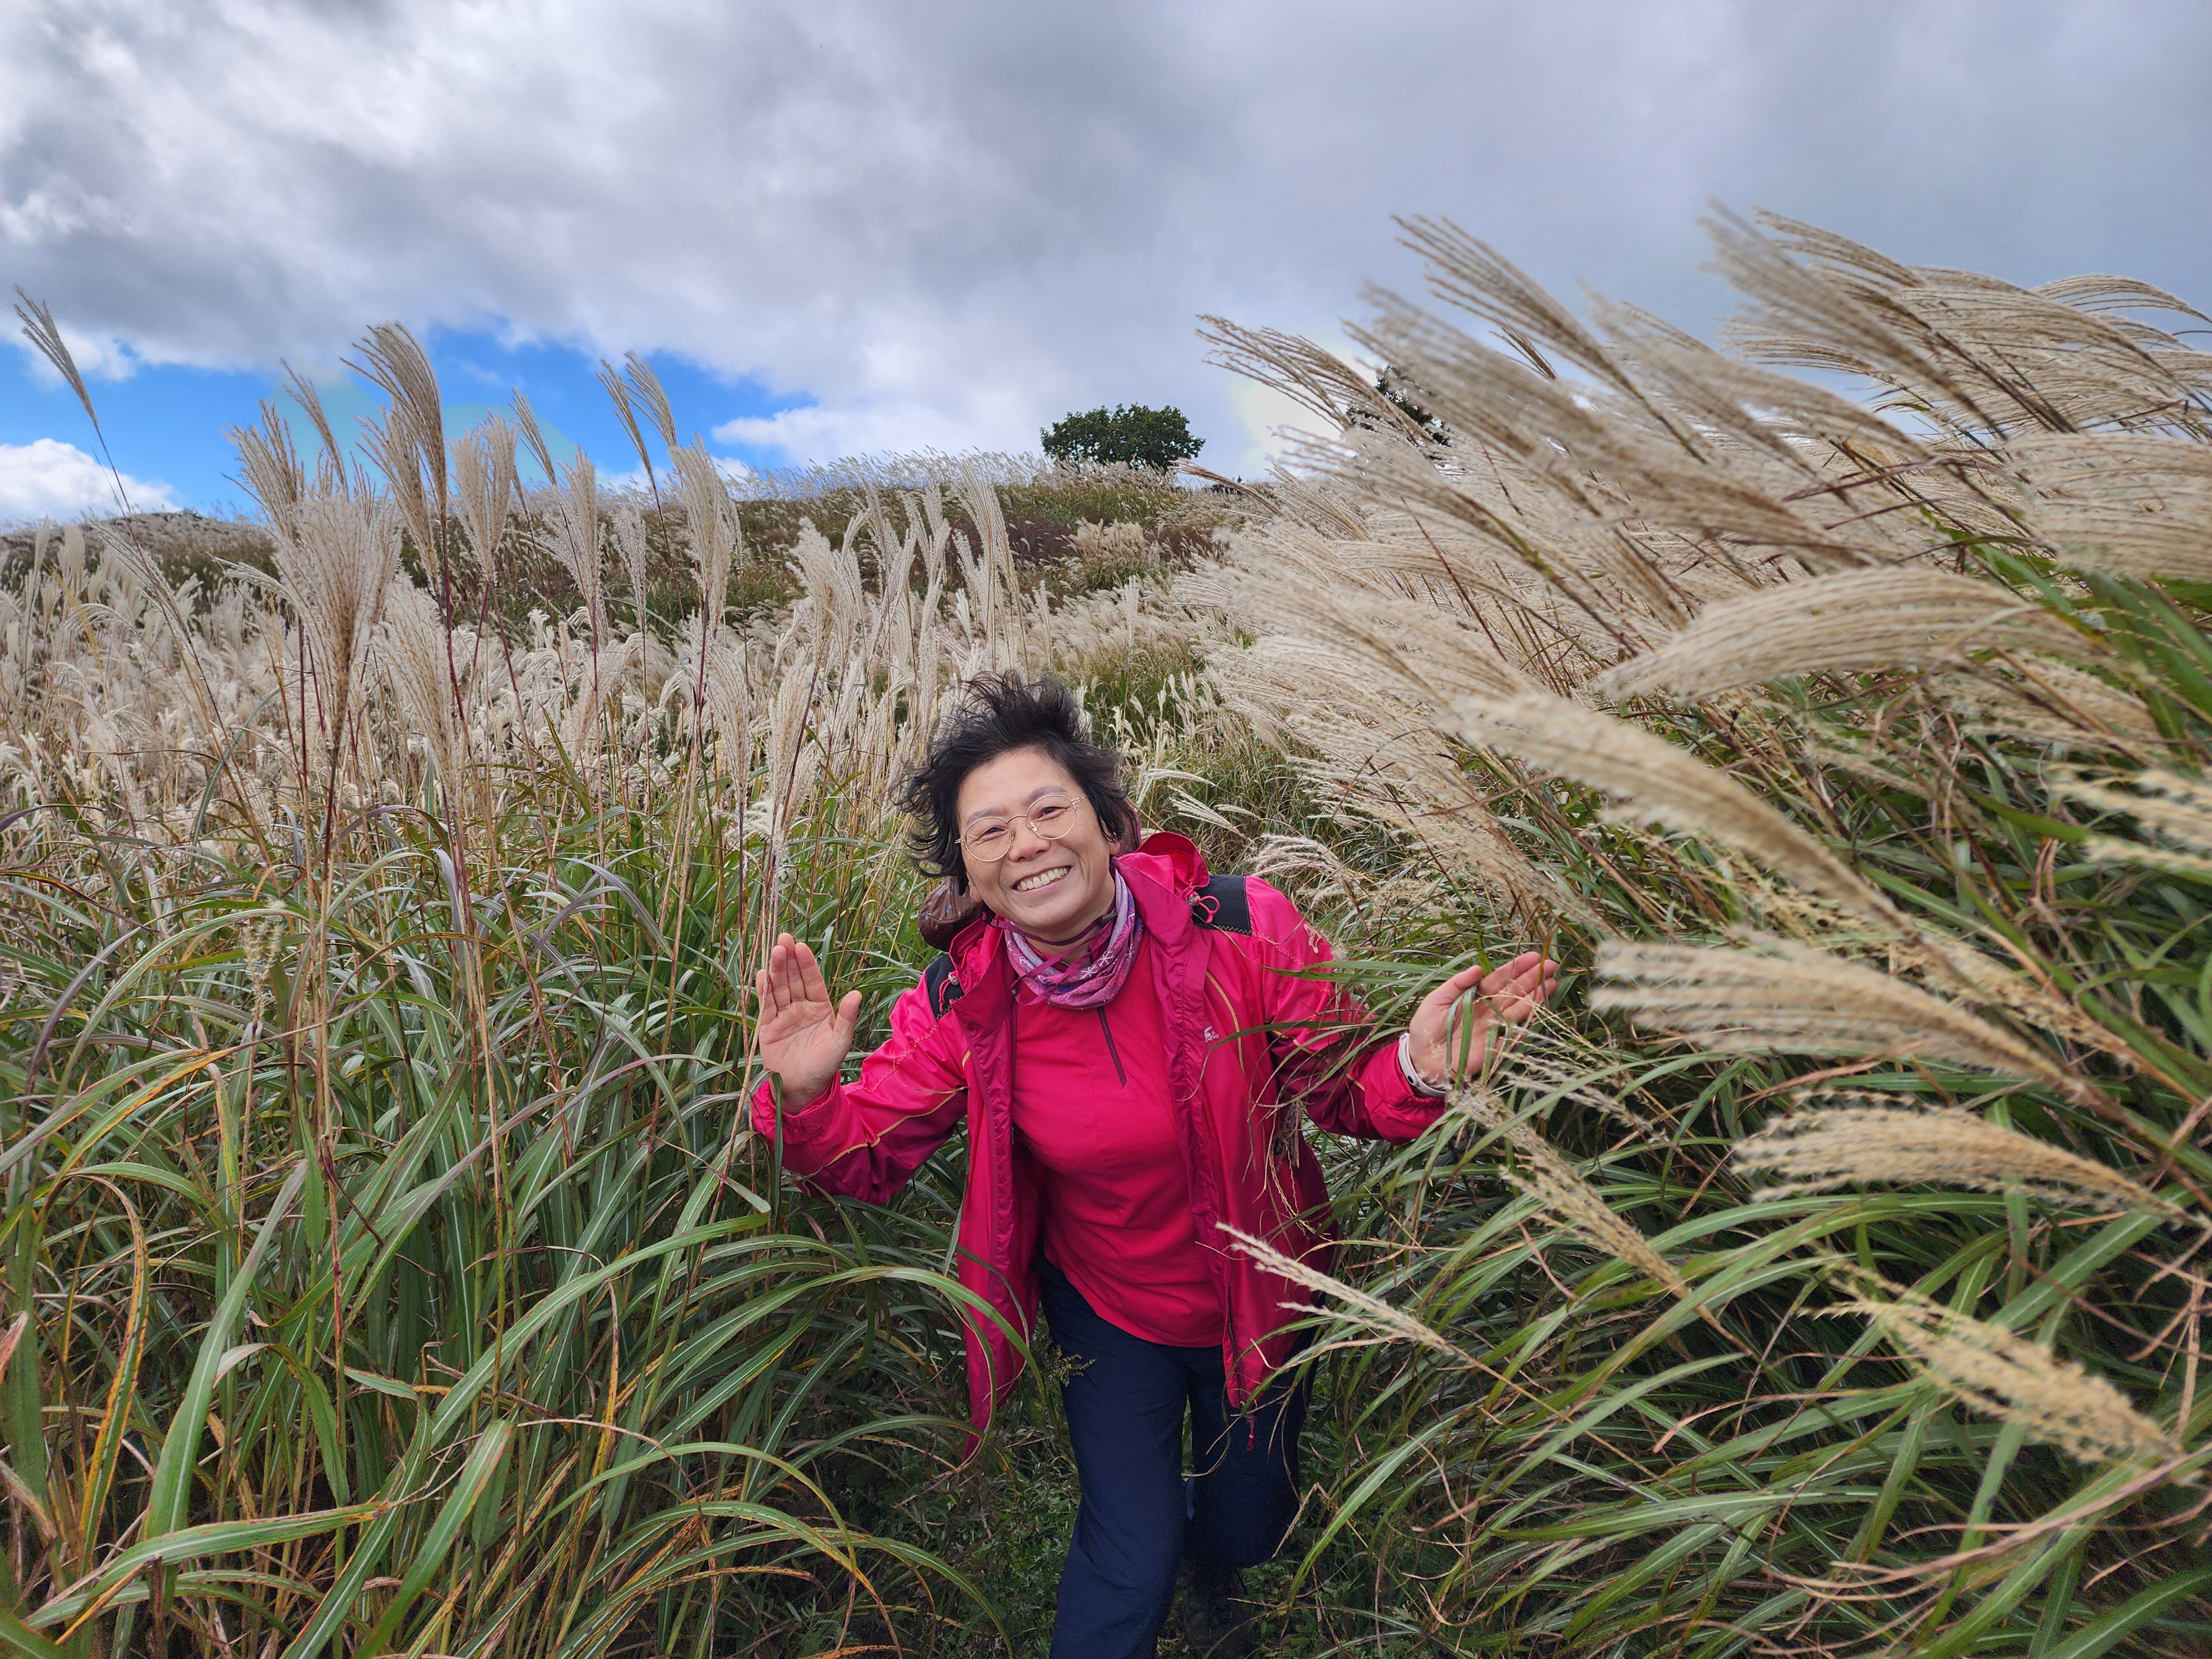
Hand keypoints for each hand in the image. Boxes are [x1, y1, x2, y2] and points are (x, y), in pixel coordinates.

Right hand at [754, 933, 860, 1109]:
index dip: (807, 964)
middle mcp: (801, 1007)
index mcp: (820, 1008)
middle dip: (789, 959)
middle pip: (794, 979)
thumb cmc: (825, 1066)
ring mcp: (783, 1015)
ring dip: (776, 970)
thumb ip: (846, 1017)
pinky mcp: (768, 1026)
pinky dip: (763, 990)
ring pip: (779, 988)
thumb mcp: (840, 1041)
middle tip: (784, 938)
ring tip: (774, 951)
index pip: (813, 981)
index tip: (802, 946)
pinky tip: (760, 974)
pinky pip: (766, 1005)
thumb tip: (857, 993)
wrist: (802, 1090)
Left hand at [1405, 949, 1558, 1087]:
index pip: (1499, 978)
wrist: (1422, 1059)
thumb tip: (1478, 967)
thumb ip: (1457, 984)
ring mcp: (1494, 1026)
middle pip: (1514, 990)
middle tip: (1552, 965)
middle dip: (1533, 978)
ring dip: (1536, 997)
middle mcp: (1489, 1008)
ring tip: (1551, 983)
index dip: (1516, 967)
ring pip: (1519, 1008)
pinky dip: (1527, 1023)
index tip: (1534, 956)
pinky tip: (1540, 1011)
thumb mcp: (1437, 1000)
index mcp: (1475, 995)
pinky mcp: (1496, 1045)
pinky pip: (1515, 1033)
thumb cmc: (1426, 1027)